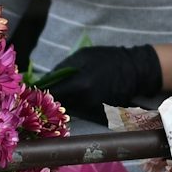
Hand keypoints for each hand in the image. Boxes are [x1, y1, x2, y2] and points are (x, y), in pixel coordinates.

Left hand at [51, 44, 168, 120]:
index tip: (36, 90)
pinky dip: (80, 105)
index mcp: (80, 84)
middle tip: (50, 90)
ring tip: (69, 90)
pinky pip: (83, 111)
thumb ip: (63, 69)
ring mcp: (95, 110)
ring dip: (67, 102)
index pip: (54, 94)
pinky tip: (83, 95)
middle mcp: (87, 101)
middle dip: (54, 98)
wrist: (135, 69)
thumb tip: (46, 79)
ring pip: (72, 109)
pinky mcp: (101, 115)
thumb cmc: (107, 59)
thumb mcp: (83, 56)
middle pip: (61, 104)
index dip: (43, 92)